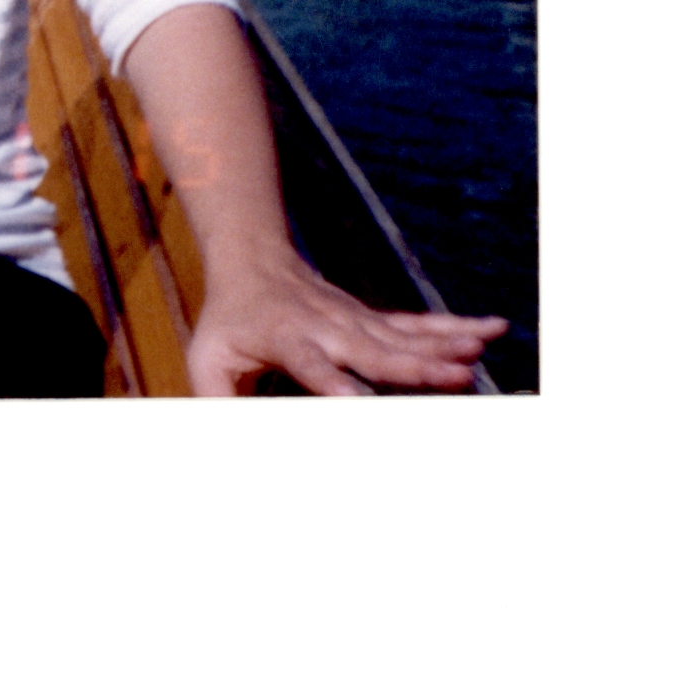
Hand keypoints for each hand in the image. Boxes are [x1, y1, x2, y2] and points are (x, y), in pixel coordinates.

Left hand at [183, 248, 505, 397]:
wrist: (253, 259)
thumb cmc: (228, 321)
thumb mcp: (206, 360)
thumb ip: (216, 402)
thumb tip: (223, 438)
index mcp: (285, 338)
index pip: (311, 365)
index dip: (332, 383)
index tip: (354, 401)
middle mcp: (327, 327)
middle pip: (374, 350)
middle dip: (414, 367)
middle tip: (454, 379)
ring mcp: (355, 320)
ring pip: (404, 336)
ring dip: (444, 347)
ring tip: (478, 358)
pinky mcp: (373, 318)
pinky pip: (418, 325)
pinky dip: (453, 327)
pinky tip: (490, 330)